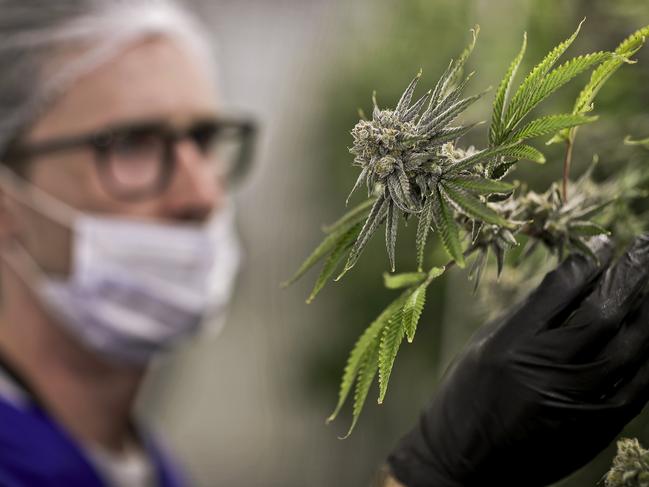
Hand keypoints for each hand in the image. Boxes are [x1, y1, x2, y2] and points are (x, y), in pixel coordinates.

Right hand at [387, 234, 648, 486]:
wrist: (462, 464)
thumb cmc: (465, 397)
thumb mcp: (484, 347)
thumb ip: (527, 317)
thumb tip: (571, 282)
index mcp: (508, 345)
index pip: (560, 289)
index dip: (590, 260)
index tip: (607, 242)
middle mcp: (542, 371)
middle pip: (602, 314)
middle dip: (631, 275)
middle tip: (647, 247)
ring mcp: (573, 403)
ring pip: (629, 349)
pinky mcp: (592, 430)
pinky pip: (638, 388)